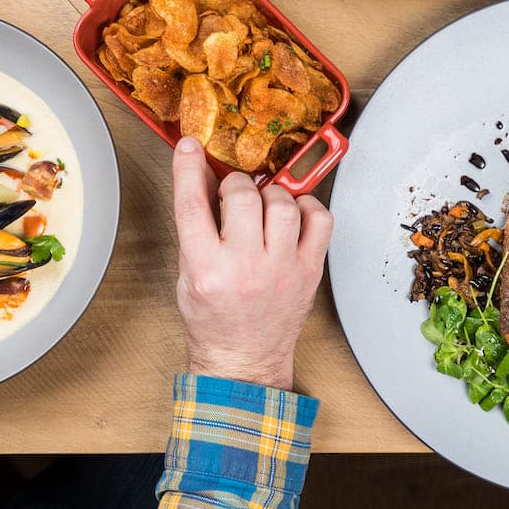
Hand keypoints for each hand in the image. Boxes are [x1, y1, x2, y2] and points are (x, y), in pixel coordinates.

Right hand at [170, 133, 329, 389]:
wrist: (244, 361)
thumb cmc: (213, 321)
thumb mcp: (188, 274)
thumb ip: (195, 226)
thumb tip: (199, 176)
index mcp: (206, 270)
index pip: (192, 205)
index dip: (188, 168)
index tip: (190, 147)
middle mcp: (244, 268)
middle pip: (243, 197)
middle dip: (236, 185)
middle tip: (234, 193)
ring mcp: (282, 270)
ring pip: (283, 204)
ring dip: (271, 195)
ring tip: (262, 207)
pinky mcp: (309, 271)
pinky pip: (320, 220)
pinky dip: (308, 207)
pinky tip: (293, 215)